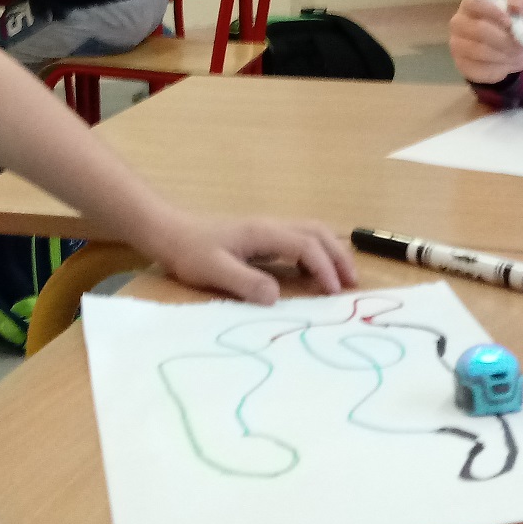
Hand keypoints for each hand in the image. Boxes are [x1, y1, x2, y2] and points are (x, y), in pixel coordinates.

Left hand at [143, 211, 355, 304]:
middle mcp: (270, 226)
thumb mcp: (213, 271)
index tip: (334, 293)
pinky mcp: (261, 238)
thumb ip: (244, 283)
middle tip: (353, 284)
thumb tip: (276, 297)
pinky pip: (298, 240)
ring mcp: (266, 230)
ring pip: (310, 233)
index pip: (305, 245)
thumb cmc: (189, 251)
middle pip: (317, 232)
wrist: (169, 232)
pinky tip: (313, 275)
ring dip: (330, 252)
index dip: (324, 268)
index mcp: (262, 233)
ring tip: (342, 279)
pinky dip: (315, 254)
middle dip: (338, 255)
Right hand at [448, 0, 522, 84]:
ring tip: (519, 56)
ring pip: (480, 51)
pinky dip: (500, 68)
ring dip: (504, 55)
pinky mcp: (461, 65)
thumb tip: (515, 6)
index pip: (474, 2)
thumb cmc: (506, 25)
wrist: (501, 50)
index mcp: (470, 4)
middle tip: (521, 45)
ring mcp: (456, 45)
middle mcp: (458, 23)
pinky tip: (508, 65)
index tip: (511, 23)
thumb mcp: (517, 11)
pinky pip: (481, 68)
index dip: (493, 11)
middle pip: (478, 29)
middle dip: (504, 39)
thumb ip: (519, 3)